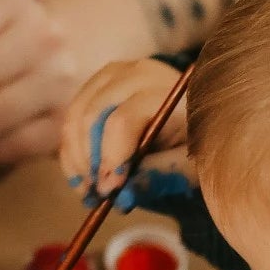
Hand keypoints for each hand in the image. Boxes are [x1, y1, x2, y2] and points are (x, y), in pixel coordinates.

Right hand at [58, 59, 192, 199]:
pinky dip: (71, 149)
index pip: (122, 121)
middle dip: (89, 160)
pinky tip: (81, 176)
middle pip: (92, 116)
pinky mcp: (96, 84)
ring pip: (75, 115)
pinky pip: (71, 116)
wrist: (196, 119)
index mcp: (164, 91)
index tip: (109, 192)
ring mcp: (111, 75)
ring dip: (76, 157)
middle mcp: (134, 73)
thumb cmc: (198, 143)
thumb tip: (121, 195)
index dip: (109, 158)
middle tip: (96, 195)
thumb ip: (159, 175)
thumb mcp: (190, 166)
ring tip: (89, 190)